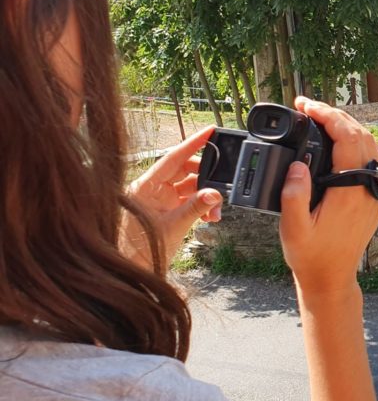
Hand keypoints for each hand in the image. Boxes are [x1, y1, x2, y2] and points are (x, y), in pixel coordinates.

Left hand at [121, 126, 222, 269]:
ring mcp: (159, 199)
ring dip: (206, 196)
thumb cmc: (141, 249)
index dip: (193, 143)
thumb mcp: (174, 226)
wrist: (132, 270)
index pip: (173, 157)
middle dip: (206, 178)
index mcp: (146, 186)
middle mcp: (152, 189)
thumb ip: (195, 207)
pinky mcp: (166, 210)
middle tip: (220, 185)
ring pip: (189, 187)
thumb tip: (214, 194)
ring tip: (215, 211)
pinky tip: (209, 216)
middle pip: (185, 171)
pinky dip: (201, 206)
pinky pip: (188, 200)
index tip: (210, 131)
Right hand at [279, 97, 377, 294]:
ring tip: (318, 117)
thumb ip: (294, 196)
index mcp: (350, 192)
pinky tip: (337, 139)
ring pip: (369, 143)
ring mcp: (376, 190)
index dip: (327, 116)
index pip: (347, 138)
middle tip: (307, 106)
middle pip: (361, 134)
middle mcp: (369, 187)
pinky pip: (372, 157)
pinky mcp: (376, 194)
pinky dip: (355, 140)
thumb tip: (298, 165)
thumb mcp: (293, 229)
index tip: (305, 106)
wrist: (332, 277)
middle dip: (334, 114)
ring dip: (346, 125)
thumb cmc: (311, 255)